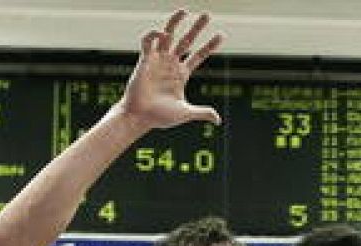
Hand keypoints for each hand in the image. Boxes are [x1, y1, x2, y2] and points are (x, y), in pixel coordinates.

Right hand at [121, 10, 223, 130]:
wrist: (140, 117)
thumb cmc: (161, 117)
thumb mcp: (185, 113)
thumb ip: (201, 112)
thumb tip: (218, 120)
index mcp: (181, 74)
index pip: (198, 55)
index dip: (209, 46)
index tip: (221, 35)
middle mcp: (171, 64)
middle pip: (187, 40)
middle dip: (196, 27)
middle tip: (207, 14)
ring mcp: (158, 60)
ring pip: (168, 35)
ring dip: (175, 22)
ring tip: (184, 10)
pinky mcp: (145, 60)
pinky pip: (149, 42)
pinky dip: (154, 35)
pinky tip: (162, 33)